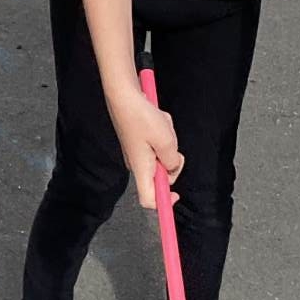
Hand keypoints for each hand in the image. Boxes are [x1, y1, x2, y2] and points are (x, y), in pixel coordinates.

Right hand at [109, 86, 183, 210]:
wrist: (123, 95)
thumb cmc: (141, 117)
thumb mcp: (166, 141)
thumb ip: (172, 161)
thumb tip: (172, 167)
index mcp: (142, 169)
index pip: (149, 199)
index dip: (163, 203)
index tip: (176, 196)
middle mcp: (137, 163)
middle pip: (160, 176)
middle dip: (171, 161)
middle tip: (171, 144)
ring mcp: (137, 151)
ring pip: (161, 155)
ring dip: (168, 142)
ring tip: (162, 126)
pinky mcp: (138, 140)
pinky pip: (158, 143)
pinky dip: (162, 133)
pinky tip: (158, 120)